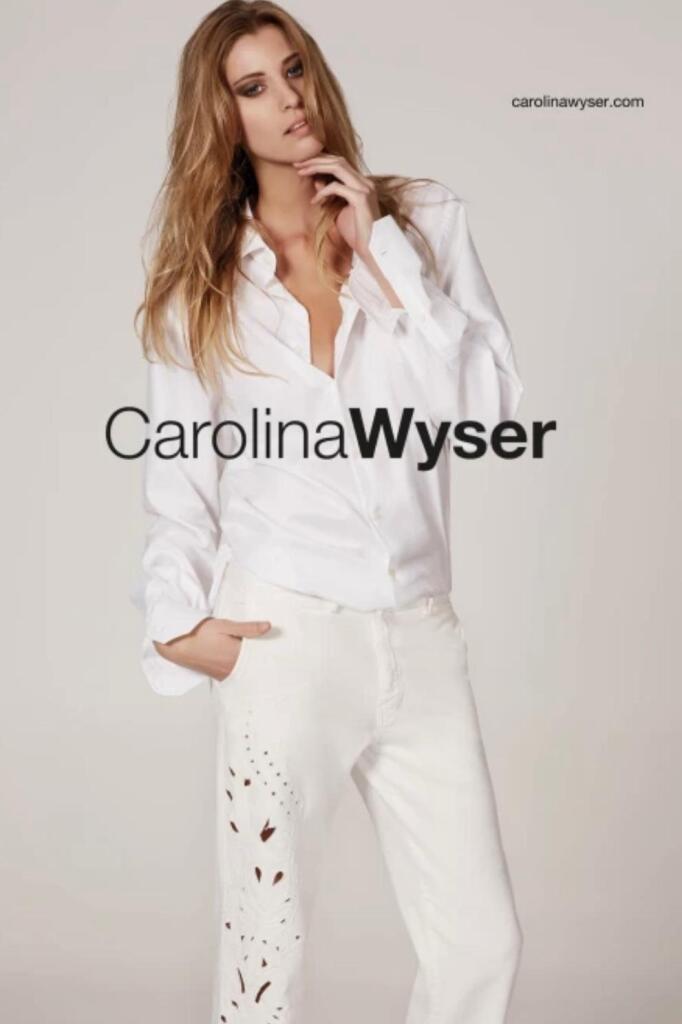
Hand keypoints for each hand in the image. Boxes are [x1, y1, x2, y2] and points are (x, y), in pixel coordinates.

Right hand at [153, 616, 270, 681]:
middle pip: (255, 666)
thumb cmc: (199, 633)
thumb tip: (268, 626)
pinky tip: (245, 663)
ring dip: (253, 666)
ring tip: (265, 658)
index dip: (272, 653)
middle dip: (265, 661)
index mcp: (237, 656)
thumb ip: (248, 628)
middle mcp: (232, 668)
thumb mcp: (225, 626)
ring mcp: (225, 674)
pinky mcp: (218, 675)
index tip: (283, 650)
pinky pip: (236, 674)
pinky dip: (242, 669)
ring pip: (246, 671)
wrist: (177, 644)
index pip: (261, 657)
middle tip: (278, 654)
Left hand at [293, 152, 381, 256]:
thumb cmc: (357, 233)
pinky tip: (315, 201)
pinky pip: (337, 187)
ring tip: (301, 172)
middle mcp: (365, 182)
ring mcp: (364, 189)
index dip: (321, 160)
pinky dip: (323, 191)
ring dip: (317, 167)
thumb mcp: (339, 211)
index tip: (303, 164)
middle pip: (338, 160)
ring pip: (338, 167)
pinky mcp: (361, 199)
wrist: (373, 249)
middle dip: (316, 159)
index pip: (340, 163)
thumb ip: (329, 195)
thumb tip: (316, 181)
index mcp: (361, 183)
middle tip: (297, 164)